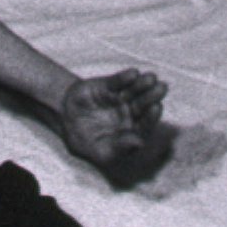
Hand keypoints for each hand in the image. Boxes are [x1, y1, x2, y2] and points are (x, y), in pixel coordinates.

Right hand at [57, 69, 172, 179]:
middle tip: (161, 88)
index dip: (151, 117)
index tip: (157, 107)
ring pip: (134, 91)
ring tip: (150, 78)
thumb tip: (139, 143)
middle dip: (151, 97)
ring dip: (142, 84)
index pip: (145, 125)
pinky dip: (124, 78)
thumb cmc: (87, 142)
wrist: (65, 123)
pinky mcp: (107, 87)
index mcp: (132, 132)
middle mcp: (129, 114)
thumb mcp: (101, 152)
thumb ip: (120, 148)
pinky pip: (118, 82)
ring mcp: (119, 99)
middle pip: (143, 105)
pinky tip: (133, 74)